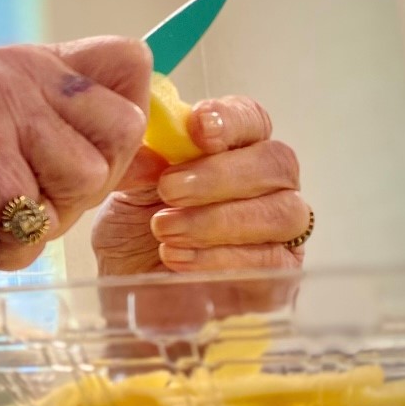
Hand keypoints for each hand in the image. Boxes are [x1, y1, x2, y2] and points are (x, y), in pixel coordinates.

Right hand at [0, 37, 151, 288]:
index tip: (91, 160)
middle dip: (85, 187)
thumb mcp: (7, 143)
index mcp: (25, 62)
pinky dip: (6, 247)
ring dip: (44, 222)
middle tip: (23, 201)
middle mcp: (12, 70)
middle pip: (123, 129)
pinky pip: (36, 218)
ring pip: (86, 179)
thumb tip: (151, 141)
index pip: (129, 59)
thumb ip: (67, 133)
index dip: (126, 122)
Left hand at [92, 94, 308, 275]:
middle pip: (276, 162)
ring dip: (217, 220)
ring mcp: (279, 230)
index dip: (231, 120)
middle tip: (168, 190)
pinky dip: (220, 258)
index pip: (252, 119)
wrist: (127, 286)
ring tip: (164, 229)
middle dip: (219, 175)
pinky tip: (178, 258)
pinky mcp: (279, 275)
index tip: (198, 129)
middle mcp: (267, 184)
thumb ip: (140, 161)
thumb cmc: (132, 229)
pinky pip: (271, 261)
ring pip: (280, 212)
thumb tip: (153, 153)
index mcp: (232, 148)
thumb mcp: (123, 188)